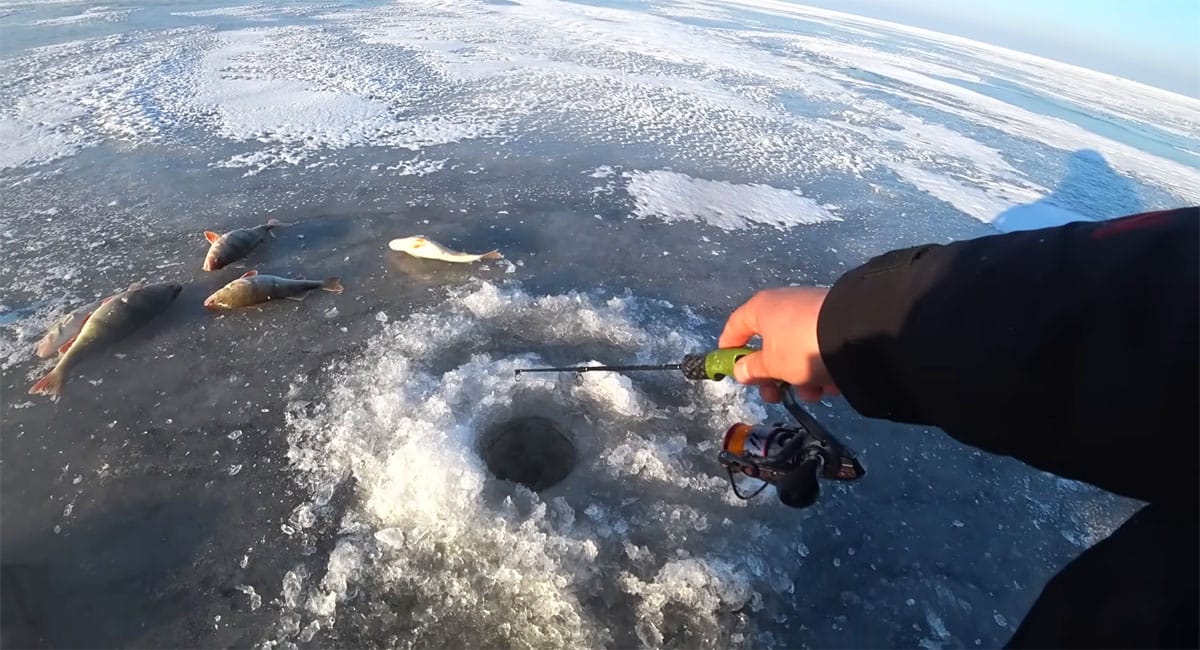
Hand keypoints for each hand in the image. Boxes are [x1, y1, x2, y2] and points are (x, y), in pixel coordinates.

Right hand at [719, 287, 838, 402]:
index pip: (735, 326)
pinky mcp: (835, 322)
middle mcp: (784, 305)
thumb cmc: (800, 347)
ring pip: (795, 351)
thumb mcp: (772, 365)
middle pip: (768, 345)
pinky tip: (832, 385)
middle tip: (775, 396)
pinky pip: (819, 349)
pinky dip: (821, 369)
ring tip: (813, 394)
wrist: (856, 334)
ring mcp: (811, 313)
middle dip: (771, 376)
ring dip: (800, 378)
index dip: (728, 348)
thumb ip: (753, 369)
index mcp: (762, 309)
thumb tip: (740, 369)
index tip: (728, 368)